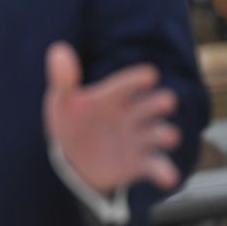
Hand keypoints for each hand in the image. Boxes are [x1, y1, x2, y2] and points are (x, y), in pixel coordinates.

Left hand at [44, 41, 181, 194]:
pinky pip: (155, 166)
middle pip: (151, 106)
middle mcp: (131, 115)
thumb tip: (58, 49)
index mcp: (113, 96)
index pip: (128, 83)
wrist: (71, 159)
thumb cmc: (70, 122)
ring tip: (168, 135)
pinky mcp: (139, 164)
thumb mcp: (63, 101)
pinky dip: (164, 171)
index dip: (137, 79)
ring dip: (164, 134)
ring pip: (158, 134)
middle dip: (158, 103)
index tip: (149, 75)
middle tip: (166, 100)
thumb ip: (63, 79)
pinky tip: (168, 177)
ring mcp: (138, 139)